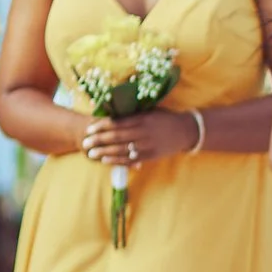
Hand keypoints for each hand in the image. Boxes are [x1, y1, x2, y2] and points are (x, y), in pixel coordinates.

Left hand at [82, 110, 198, 168]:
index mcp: (143, 119)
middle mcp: (144, 132)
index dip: (102, 126)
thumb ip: (134, 113)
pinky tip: (106, 160)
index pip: (118, 123)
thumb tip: (114, 111)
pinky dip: (118, 160)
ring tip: (92, 152)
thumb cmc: (166, 118)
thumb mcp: (151, 111)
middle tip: (85, 142)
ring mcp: (148, 145)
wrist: (187, 131)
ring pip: (122, 149)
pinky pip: (131, 159)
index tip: (90, 128)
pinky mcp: (151, 156)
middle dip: (99, 140)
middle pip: (117, 137)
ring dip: (105, 151)